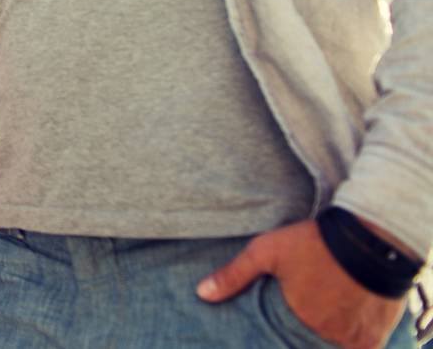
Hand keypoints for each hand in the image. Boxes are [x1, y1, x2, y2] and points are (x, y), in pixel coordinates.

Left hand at [197, 219, 405, 348]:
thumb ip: (234, 275)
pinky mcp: (374, 336)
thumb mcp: (267, 251)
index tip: (285, 316)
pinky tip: (346, 321)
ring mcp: (352, 338)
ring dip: (329, 334)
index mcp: (297, 319)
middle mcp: (325, 335)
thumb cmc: (314, 242)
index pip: (281, 338)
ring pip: (334, 345)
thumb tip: (201, 294)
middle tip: (310, 306)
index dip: (282, 331)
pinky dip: (353, 341)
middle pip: (309, 341)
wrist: (370, 238)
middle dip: (306, 329)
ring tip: (327, 311)